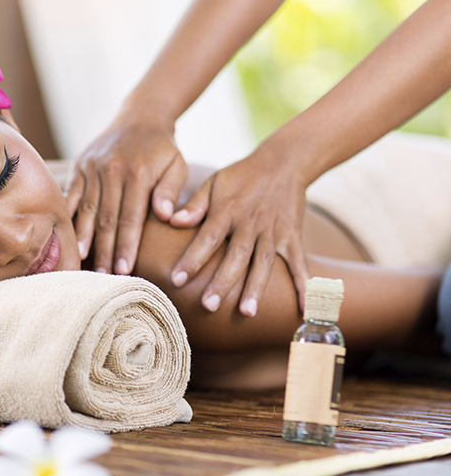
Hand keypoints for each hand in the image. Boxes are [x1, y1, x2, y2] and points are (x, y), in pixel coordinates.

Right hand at [66, 113, 188, 273]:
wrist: (139, 117)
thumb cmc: (162, 149)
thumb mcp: (176, 165)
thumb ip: (171, 191)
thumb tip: (166, 217)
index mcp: (138, 173)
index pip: (131, 218)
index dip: (127, 246)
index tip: (125, 270)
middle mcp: (112, 171)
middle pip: (105, 219)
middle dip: (104, 251)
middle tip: (102, 277)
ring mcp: (92, 169)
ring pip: (84, 210)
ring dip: (82, 239)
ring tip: (80, 264)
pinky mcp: (79, 167)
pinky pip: (70, 195)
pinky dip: (66, 217)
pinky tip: (63, 237)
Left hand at [167, 147, 309, 315]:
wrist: (284, 162)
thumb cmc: (241, 177)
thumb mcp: (214, 183)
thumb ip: (194, 205)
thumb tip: (171, 221)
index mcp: (227, 210)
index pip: (207, 237)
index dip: (192, 258)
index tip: (176, 279)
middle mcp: (251, 223)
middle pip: (236, 255)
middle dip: (222, 282)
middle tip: (208, 306)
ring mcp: (274, 231)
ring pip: (264, 263)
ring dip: (256, 288)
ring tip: (246, 313)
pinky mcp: (293, 236)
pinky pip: (299, 263)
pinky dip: (303, 286)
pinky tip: (303, 309)